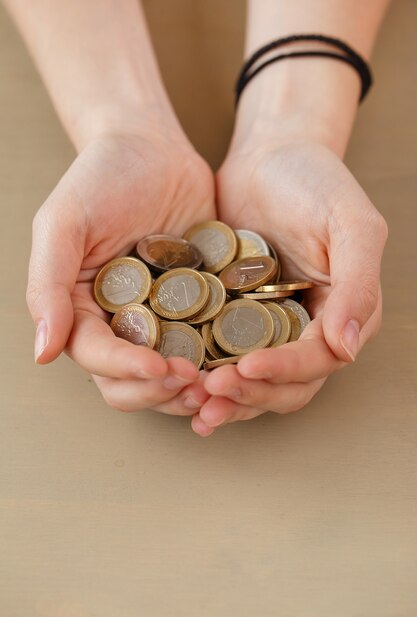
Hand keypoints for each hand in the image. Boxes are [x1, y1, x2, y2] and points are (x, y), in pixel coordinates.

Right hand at [27, 125, 214, 414]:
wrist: (153, 149)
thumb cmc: (100, 178)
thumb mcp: (63, 223)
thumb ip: (47, 285)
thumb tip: (43, 353)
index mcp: (83, 311)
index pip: (98, 358)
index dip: (127, 371)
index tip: (160, 369)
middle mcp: (121, 324)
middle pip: (134, 383)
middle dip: (163, 392)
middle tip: (196, 383)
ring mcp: (163, 320)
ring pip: (174, 375)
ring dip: (195, 388)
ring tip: (222, 382)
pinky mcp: (199, 308)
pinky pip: (211, 343)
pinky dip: (223, 359)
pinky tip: (245, 359)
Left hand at [192, 139, 386, 435]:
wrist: (269, 157)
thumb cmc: (316, 182)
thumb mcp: (350, 224)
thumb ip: (358, 284)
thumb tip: (348, 347)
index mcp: (342, 314)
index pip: (318, 360)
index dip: (284, 371)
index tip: (245, 366)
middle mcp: (308, 330)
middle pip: (285, 386)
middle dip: (249, 394)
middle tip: (210, 391)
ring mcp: (269, 328)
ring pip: (252, 381)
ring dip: (226, 398)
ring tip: (192, 404)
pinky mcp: (234, 319)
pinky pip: (221, 356)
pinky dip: (204, 374)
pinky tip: (178, 382)